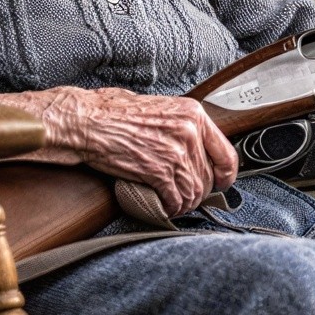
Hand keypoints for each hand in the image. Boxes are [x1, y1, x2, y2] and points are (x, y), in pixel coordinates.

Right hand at [0, 85, 237, 212]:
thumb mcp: (159, 107)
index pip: (226, 153)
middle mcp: (188, 132)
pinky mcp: (157, 171)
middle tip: (188, 197)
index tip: (221, 183)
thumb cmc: (114, 112)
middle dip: (199, 192)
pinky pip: (174, 198)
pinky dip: (171, 207)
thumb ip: (182, 126)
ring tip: (175, 204)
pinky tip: (164, 206)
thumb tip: (196, 145)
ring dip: (185, 203)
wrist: (87, 120)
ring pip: (193, 191)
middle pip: (208, 176)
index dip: (226, 175)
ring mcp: (174, 152)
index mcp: (192, 114)